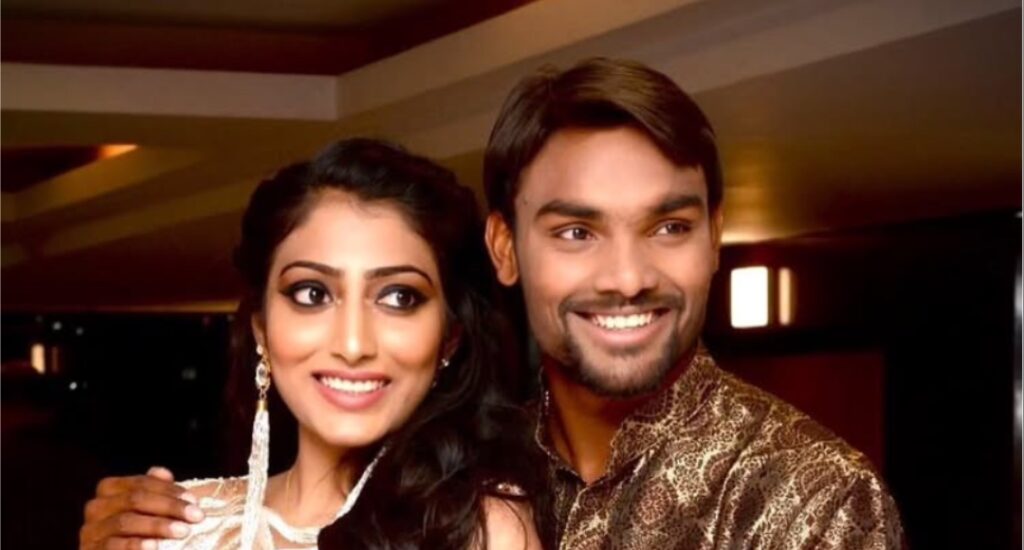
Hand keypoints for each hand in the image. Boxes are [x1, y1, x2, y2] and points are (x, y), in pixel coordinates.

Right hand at [79, 466, 204, 549]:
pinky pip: (113, 546)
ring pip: (125, 522)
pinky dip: (136, 545)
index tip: (194, 501)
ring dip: (158, 526)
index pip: (141, 483)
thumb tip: (161, 471)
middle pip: (134, 500)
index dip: (169, 490)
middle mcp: (96, 507)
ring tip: (183, 531)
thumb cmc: (137, 531)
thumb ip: (153, 489)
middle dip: (169, 507)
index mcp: (109, 489)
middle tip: (196, 516)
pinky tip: (156, 546)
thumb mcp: (147, 509)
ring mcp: (90, 531)